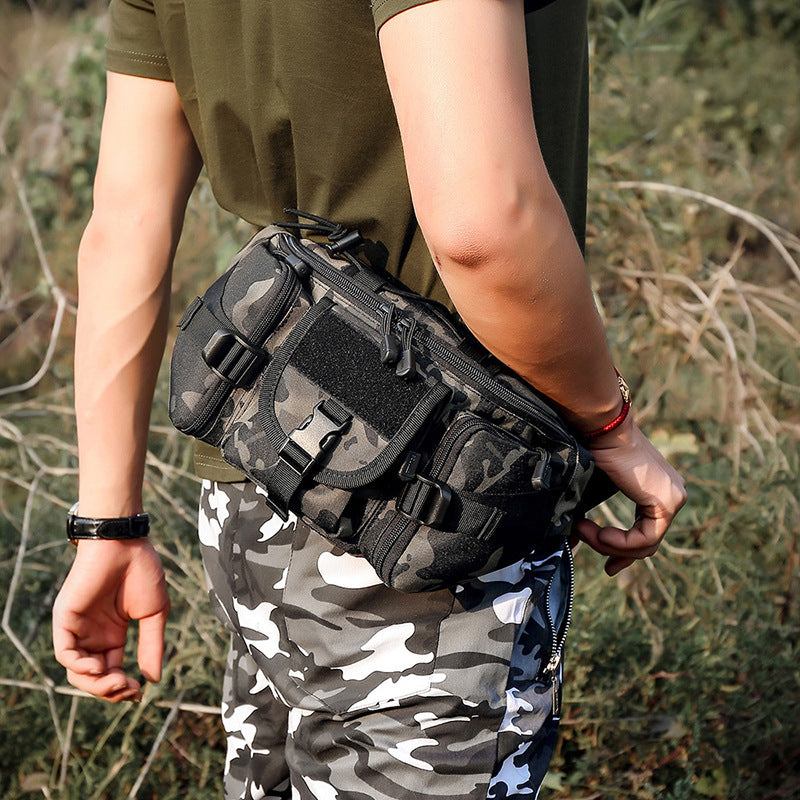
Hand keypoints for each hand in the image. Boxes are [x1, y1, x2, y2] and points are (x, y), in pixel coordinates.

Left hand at [52, 538, 169, 701]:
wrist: (126, 544)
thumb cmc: (142, 571)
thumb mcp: (154, 614)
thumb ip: (152, 645)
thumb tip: (153, 679)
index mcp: (113, 634)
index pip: (112, 672)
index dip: (123, 687)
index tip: (139, 692)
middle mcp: (93, 635)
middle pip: (93, 678)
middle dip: (110, 691)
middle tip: (129, 690)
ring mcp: (78, 628)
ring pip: (76, 671)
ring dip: (95, 684)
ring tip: (117, 681)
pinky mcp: (66, 619)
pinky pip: (65, 653)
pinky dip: (79, 666)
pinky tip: (99, 667)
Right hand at [574, 416, 686, 576]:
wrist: (601, 430)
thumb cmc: (592, 450)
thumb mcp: (593, 489)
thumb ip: (590, 517)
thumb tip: (571, 545)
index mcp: (657, 487)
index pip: (649, 531)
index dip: (627, 552)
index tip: (610, 566)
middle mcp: (672, 493)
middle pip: (649, 541)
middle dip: (622, 556)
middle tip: (608, 568)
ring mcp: (674, 498)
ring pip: (646, 544)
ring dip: (609, 545)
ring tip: (582, 531)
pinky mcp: (668, 503)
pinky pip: (645, 539)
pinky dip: (619, 542)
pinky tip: (600, 535)